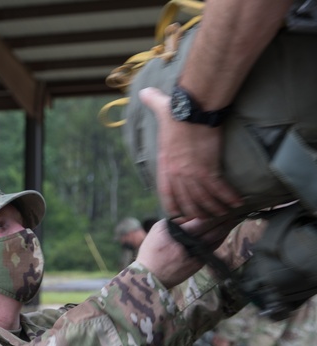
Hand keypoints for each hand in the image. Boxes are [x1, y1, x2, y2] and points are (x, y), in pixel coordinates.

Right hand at [136, 217, 240, 288]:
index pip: (201, 219)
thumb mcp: (158, 230)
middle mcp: (187, 243)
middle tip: (237, 209)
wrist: (150, 276)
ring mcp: (195, 254)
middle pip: (213, 227)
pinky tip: (224, 231)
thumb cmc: (152, 251)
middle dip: (226, 218)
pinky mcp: (199, 263)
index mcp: (176, 232)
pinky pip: (214, 247)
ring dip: (227, 227)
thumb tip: (194, 212)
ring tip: (235, 218)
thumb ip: (177, 221)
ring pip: (217, 238)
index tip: (223, 204)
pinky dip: (220, 238)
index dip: (215, 211)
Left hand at [139, 87, 242, 220]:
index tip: (180, 216)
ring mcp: (191, 174)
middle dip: (196, 213)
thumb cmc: (178, 109)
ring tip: (223, 213)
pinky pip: (218, 190)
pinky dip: (228, 198)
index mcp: (164, 166)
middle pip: (185, 202)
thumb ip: (152, 103)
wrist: (193, 109)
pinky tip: (236, 203)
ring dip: (214, 209)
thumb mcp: (160, 111)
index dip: (174, 207)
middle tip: (206, 218)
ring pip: (202, 200)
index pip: (166, 194)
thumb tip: (145, 92)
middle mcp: (175, 174)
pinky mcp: (208, 169)